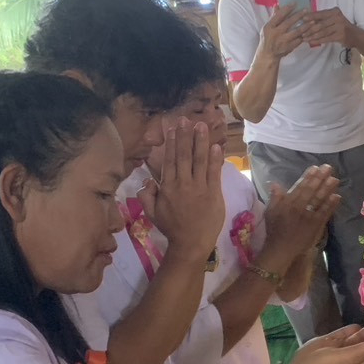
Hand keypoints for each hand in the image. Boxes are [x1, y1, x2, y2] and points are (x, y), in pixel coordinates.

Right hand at [137, 120, 223, 258]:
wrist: (191, 243)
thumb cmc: (172, 228)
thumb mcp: (152, 213)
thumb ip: (146, 196)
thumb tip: (147, 181)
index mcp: (168, 186)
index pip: (170, 159)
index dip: (172, 142)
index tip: (173, 128)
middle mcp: (183, 183)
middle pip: (184, 155)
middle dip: (185, 136)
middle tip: (186, 119)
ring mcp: (199, 187)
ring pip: (199, 160)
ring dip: (200, 142)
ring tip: (201, 126)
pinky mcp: (214, 193)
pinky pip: (214, 173)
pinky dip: (215, 159)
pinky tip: (216, 146)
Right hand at [256, 3, 309, 60]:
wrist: (268, 55)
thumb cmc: (267, 39)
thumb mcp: (267, 27)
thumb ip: (273, 17)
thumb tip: (277, 5)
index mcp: (269, 27)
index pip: (279, 16)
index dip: (287, 9)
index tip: (295, 3)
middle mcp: (276, 33)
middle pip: (289, 22)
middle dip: (298, 15)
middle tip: (306, 10)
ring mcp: (283, 41)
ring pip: (296, 32)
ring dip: (305, 26)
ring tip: (312, 21)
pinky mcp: (289, 47)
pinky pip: (299, 40)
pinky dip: (305, 35)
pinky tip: (311, 31)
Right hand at [261, 165, 340, 264]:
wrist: (280, 249)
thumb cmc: (275, 230)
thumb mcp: (270, 211)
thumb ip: (275, 197)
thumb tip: (275, 183)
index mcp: (288, 202)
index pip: (300, 186)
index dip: (308, 176)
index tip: (315, 168)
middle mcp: (298, 207)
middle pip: (311, 190)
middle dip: (320, 178)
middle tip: (329, 168)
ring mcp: (308, 216)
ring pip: (319, 199)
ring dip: (328, 189)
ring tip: (335, 179)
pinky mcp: (315, 225)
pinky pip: (324, 213)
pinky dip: (331, 204)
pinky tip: (337, 197)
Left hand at [301, 7, 353, 49]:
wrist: (356, 36)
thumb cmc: (342, 26)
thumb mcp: (334, 19)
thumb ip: (323, 18)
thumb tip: (307, 19)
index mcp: (335, 11)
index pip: (320, 14)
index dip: (311, 16)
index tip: (302, 19)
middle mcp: (338, 17)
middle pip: (321, 24)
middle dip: (309, 29)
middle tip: (301, 32)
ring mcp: (340, 27)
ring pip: (323, 32)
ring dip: (312, 36)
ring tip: (304, 38)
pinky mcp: (340, 36)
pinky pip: (326, 38)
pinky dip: (318, 40)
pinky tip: (312, 42)